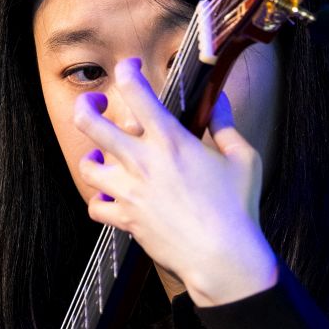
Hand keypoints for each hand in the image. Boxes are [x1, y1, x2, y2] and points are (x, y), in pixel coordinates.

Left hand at [74, 58, 278, 305]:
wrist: (223, 258)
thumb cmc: (238, 209)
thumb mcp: (242, 159)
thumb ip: (225, 125)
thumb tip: (218, 101)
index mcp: (170, 140)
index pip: (134, 90)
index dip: (127, 70)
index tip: (130, 69)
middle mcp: (143, 162)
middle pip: (89, 123)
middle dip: (86, 105)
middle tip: (95, 106)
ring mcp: (130, 192)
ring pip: (87, 166)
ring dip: (92, 157)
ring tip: (103, 157)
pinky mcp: (126, 220)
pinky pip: (95, 206)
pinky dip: (99, 200)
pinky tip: (111, 196)